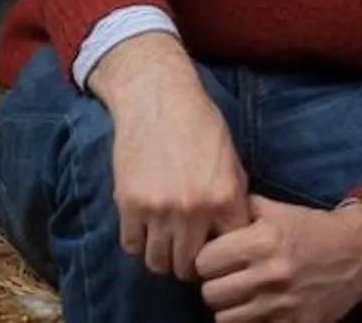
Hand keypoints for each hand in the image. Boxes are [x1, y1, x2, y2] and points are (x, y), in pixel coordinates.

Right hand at [90, 35, 250, 279]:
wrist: (157, 96)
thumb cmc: (198, 123)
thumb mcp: (229, 159)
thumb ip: (232, 199)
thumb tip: (233, 236)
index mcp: (224, 197)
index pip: (227, 250)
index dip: (220, 252)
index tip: (212, 247)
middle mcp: (193, 209)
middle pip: (188, 265)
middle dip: (188, 261)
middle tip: (184, 248)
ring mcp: (158, 209)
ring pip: (158, 262)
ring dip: (161, 255)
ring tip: (164, 240)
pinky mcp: (128, 204)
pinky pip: (131, 246)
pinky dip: (138, 241)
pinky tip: (144, 226)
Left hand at [197, 196, 361, 320]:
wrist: (357, 253)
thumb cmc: (312, 228)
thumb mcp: (276, 210)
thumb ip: (239, 211)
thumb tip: (207, 219)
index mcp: (263, 241)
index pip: (204, 262)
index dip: (208, 259)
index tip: (219, 258)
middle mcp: (270, 274)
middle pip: (210, 294)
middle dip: (215, 284)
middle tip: (229, 278)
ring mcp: (282, 305)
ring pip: (224, 319)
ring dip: (230, 307)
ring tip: (243, 295)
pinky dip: (250, 321)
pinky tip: (259, 308)